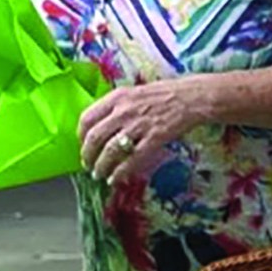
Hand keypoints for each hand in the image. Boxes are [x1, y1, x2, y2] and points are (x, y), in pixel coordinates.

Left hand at [80, 81, 194, 186]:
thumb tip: (101, 125)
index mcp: (117, 97)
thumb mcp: (135, 93)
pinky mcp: (154, 138)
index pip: (87, 117)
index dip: (81, 135)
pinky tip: (116, 178)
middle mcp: (124, 111)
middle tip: (87, 164)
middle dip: (87, 155)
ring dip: (101, 166)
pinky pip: (132, 159)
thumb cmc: (164, 94)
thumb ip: (117, 107)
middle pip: (95, 137)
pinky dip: (121, 172)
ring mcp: (139, 125)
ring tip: (99, 174)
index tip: (82, 144)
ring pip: (110, 151)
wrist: (191, 97)